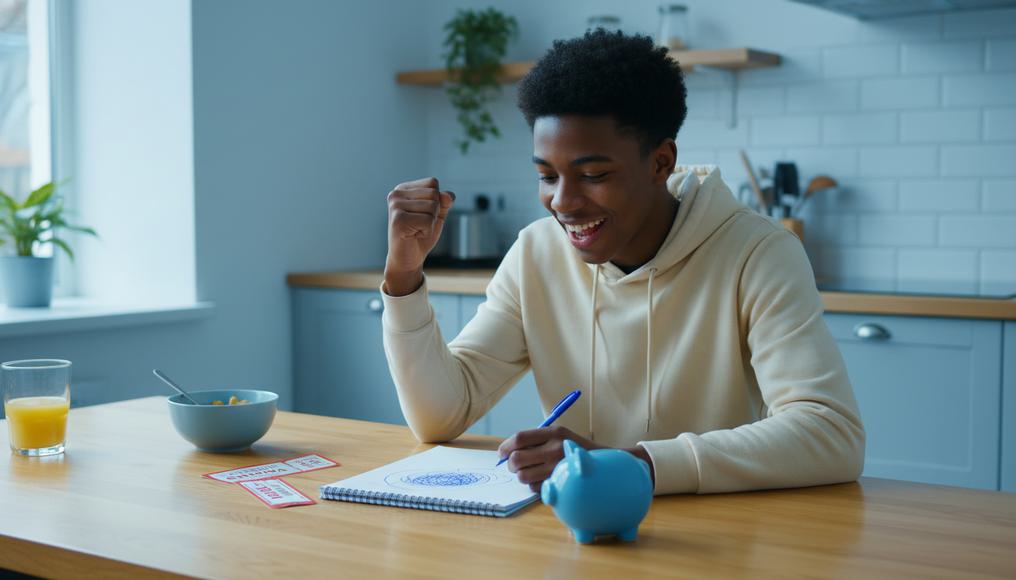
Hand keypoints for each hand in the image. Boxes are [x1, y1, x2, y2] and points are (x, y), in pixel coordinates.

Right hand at [384, 177, 454, 295]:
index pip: (432, 183)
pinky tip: (414, 235)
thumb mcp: (436, 214)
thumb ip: (444, 201)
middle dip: (434, 213)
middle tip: (420, 225)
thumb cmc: (421, 235)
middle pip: (433, 194)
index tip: (422, 214)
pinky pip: (427, 220)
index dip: (436, 201)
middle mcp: (396, 194)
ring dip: (430, 223)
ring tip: (416, 230)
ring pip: (432, 207)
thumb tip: (448, 195)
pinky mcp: (398, 220)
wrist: (408, 259)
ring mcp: (395, 206)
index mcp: (403, 189)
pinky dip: (427, 231)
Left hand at [497, 426, 602, 492]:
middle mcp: (555, 449)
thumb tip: (506, 451)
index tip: (501, 452)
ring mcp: (557, 468)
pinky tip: (543, 478)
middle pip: (517, 458)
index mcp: (554, 432)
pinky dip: (534, 484)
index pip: (520, 438)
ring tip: (529, 471)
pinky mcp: (559, 484)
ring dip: (521, 475)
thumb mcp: (558, 435)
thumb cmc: (573, 448)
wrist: (601, 464)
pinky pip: (534, 487)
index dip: (506, 446)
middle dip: (510, 463)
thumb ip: (534, 440)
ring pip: (522, 476)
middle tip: (513, 464)